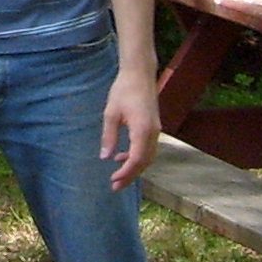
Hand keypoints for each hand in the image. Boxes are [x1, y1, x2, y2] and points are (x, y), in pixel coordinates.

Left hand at [100, 64, 160, 188]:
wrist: (140, 74)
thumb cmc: (124, 91)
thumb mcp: (111, 114)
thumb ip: (109, 136)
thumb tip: (104, 157)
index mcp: (143, 130)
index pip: (137, 159)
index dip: (126, 172)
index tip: (113, 180)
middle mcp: (153, 133)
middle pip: (144, 162)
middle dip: (130, 175)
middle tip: (115, 187)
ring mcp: (156, 130)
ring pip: (148, 157)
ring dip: (134, 168)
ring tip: (118, 176)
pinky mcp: (154, 127)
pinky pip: (148, 148)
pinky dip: (138, 157)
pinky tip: (122, 157)